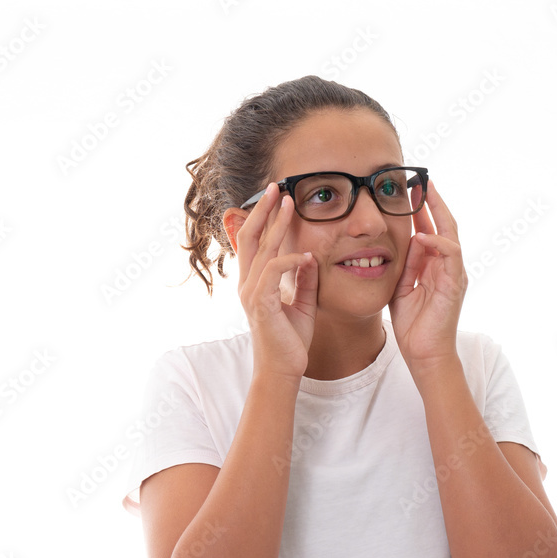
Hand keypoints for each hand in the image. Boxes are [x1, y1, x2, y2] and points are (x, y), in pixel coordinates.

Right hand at [234, 183, 317, 382]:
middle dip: (264, 209)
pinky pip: (272, 273)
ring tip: (290, 204)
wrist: (284, 371)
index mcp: (254, 282)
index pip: (254, 242)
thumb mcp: (302, 303)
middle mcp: (248, 284)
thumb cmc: (290, 340)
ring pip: (261, 249)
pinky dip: (289, 260)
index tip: (278, 196)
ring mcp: (251, 293)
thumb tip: (309, 256)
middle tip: (278, 187)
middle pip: (250, 237)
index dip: (263, 217)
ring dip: (276, 224)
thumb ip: (303, 280)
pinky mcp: (261, 305)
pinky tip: (305, 255)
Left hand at [389, 179, 466, 376]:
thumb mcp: (402, 288)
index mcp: (434, 266)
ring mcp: (454, 274)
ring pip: (450, 234)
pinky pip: (450, 255)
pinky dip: (437, 243)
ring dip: (438, 213)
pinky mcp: (455, 284)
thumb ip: (406, 265)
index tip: (411, 191)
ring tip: (425, 194)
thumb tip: (409, 240)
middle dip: (433, 203)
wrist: (424, 353)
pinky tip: (422, 235)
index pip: (431, 231)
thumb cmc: (413, 325)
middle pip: (445, 226)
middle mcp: (448, 267)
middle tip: (422, 181)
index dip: (422, 211)